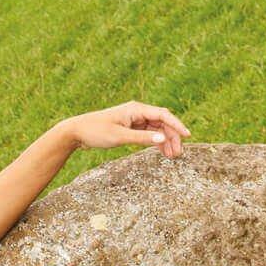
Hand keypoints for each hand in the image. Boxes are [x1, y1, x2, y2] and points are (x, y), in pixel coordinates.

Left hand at [61, 102, 189, 157]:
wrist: (78, 132)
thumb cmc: (96, 131)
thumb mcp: (120, 137)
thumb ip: (141, 138)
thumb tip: (162, 139)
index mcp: (136, 109)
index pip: (163, 114)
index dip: (176, 125)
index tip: (187, 136)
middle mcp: (137, 112)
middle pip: (162, 122)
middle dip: (172, 137)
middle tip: (178, 153)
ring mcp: (134, 120)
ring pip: (156, 129)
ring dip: (165, 141)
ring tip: (172, 156)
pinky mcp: (130, 128)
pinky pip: (148, 134)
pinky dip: (155, 142)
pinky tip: (162, 152)